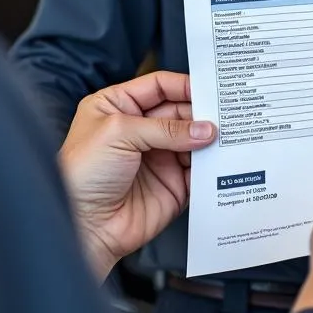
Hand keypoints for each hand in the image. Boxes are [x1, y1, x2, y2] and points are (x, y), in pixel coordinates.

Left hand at [59, 71, 215, 279]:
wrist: (83, 227)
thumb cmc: (83, 174)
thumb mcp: (119, 133)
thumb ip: (165, 128)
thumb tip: (205, 129)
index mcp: (118, 106)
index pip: (159, 87)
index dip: (184, 85)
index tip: (210, 88)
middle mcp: (139, 130)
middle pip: (180, 111)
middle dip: (202, 112)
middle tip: (225, 113)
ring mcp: (157, 157)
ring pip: (193, 140)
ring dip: (210, 138)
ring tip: (230, 135)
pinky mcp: (172, 185)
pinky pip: (198, 170)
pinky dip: (212, 165)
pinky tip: (223, 159)